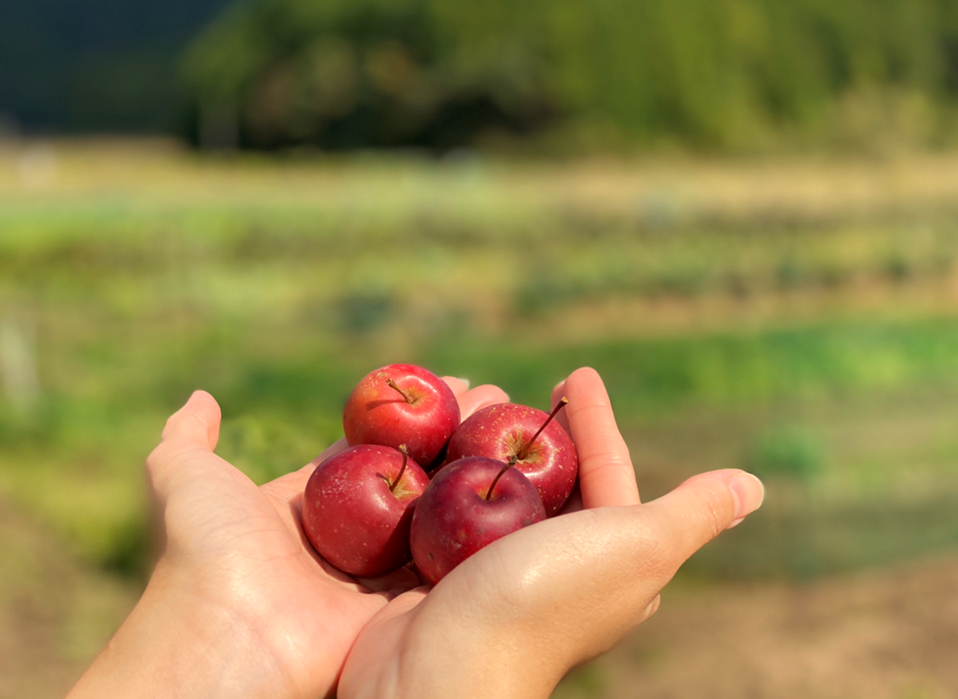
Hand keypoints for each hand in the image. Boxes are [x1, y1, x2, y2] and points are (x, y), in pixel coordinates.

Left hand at [67, 378, 509, 698]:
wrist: (226, 637)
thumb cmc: (204, 552)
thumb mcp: (183, 477)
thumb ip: (187, 437)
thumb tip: (201, 395)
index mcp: (307, 511)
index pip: (369, 453)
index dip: (406, 419)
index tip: (450, 386)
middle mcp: (348, 543)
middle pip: (413, 480)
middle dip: (455, 439)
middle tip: (498, 398)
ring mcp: (378, 577)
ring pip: (438, 517)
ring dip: (477, 476)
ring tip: (521, 432)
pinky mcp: (404, 608)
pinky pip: (449, 564)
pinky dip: (483, 532)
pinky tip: (521, 487)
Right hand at [337, 367, 764, 698]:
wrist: (438, 670)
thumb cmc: (544, 602)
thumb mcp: (637, 549)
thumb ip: (690, 515)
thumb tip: (750, 487)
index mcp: (608, 562)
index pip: (605, 471)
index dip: (594, 420)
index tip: (575, 373)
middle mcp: (552, 567)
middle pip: (542, 475)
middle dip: (526, 427)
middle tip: (500, 392)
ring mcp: (489, 570)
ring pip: (485, 484)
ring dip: (473, 439)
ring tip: (460, 404)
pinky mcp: (436, 571)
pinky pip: (437, 504)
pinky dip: (432, 469)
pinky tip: (418, 444)